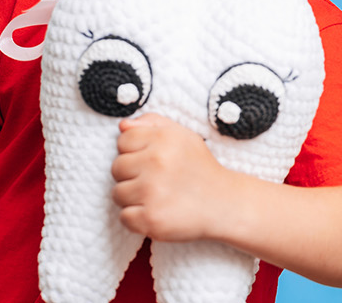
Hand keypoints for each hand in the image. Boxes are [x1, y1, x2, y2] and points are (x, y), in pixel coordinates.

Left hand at [111, 113, 245, 241]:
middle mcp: (156, 162)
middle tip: (156, 181)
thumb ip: (152, 123)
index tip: (152, 161)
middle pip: (116, 168)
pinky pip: (124, 217)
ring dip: (133, 198)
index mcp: (162, 138)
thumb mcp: (183, 136)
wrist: (225, 204)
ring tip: (157, 197)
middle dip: (132, 175)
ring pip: (117, 193)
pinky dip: (137, 219)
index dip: (135, 152)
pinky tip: (156, 212)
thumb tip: (122, 126)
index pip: (123, 140)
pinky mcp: (151, 219)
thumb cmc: (200, 168)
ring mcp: (152, 192)